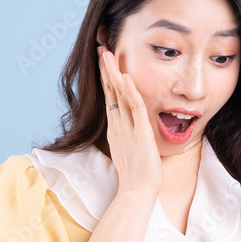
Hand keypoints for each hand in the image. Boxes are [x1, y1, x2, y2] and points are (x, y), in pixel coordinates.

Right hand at [98, 45, 162, 195]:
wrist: (138, 192)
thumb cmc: (138, 176)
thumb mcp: (132, 150)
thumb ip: (131, 137)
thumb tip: (134, 130)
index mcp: (117, 128)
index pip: (111, 97)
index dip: (108, 78)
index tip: (105, 61)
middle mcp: (118, 125)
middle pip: (110, 91)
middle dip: (106, 69)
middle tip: (101, 49)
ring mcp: (127, 128)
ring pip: (118, 95)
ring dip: (113, 73)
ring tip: (108, 54)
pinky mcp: (139, 133)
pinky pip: (134, 108)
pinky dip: (130, 91)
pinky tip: (126, 77)